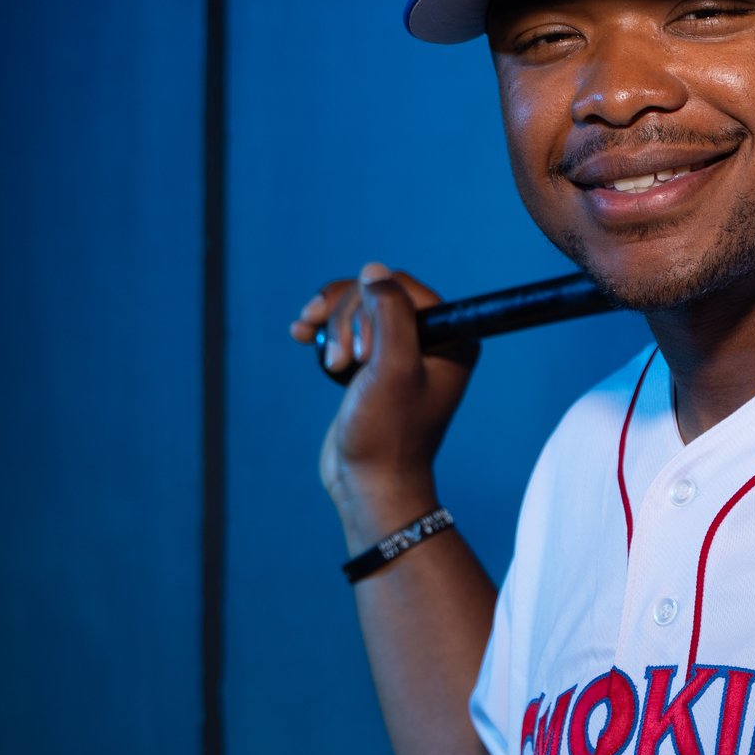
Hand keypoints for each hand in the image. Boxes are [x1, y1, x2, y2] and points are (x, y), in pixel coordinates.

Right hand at [289, 262, 478, 524]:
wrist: (367, 483)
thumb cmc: (386, 432)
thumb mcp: (392, 367)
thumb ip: (389, 312)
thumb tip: (374, 270)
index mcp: (453, 338)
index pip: (402, 287)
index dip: (371, 308)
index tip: (363, 352)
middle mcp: (432, 340)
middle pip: (374, 295)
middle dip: (348, 322)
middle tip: (344, 365)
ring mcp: (399, 352)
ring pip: (356, 309)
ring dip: (332, 327)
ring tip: (328, 362)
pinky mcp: (371, 365)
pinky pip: (345, 329)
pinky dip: (323, 330)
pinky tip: (301, 334)